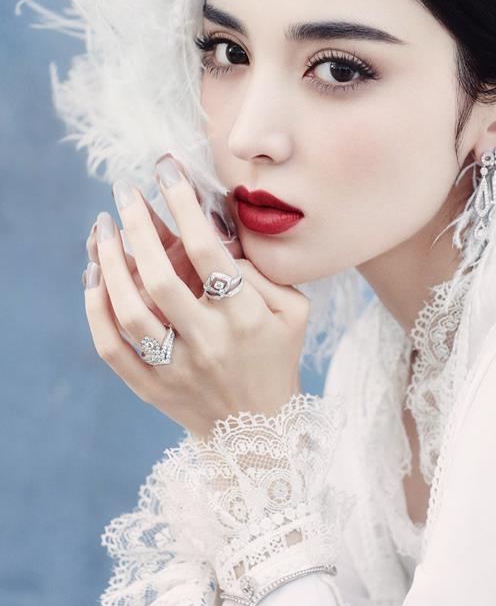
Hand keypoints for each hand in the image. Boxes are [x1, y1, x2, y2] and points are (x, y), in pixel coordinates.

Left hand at [82, 155, 308, 438]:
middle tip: (123, 189)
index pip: (210, 254)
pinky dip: (95, 310)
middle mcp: (209, 343)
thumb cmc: (277, 358)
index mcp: (247, 319)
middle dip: (138, 226)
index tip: (167, 171)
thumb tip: (218, 239)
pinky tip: (92, 276)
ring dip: (109, 264)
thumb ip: (264, 274)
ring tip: (101, 228)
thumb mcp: (293, 312)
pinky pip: (112, 348)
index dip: (184, 206)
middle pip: (161, 279)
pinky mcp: (151, 388)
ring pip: (129, 313)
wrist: (259, 433)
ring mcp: (176, 369)